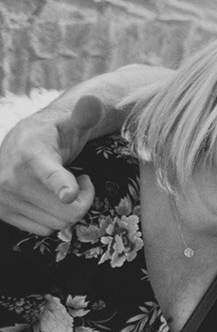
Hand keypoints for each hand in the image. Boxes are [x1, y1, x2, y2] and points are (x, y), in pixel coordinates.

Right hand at [0, 97, 101, 234]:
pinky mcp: (3, 213)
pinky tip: (50, 199)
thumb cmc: (54, 134)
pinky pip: (45, 230)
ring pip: (58, 224)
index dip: (61, 184)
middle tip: (80, 180)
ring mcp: (4, 199)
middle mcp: (11, 179)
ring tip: (64, 187)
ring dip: (69, 209)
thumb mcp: (71, 122)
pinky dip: (54, 218)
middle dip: (84, 199)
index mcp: (32, 154)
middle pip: (68, 211)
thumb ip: (85, 113)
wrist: (19, 145)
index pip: (49, 174)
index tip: (70, 193)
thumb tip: (93, 100)